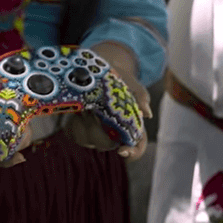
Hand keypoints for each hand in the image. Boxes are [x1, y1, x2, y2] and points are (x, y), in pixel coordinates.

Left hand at [64, 45, 151, 162]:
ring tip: (85, 105)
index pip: (137, 146)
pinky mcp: (80, 129)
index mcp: (132, 124)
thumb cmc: (119, 78)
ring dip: (85, 122)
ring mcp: (96, 133)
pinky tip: (77, 108)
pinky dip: (75, 121)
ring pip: (90, 140)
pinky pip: (75, 135)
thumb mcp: (131, 83)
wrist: (98, 69)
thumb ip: (140, 97)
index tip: (121, 151)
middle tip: (92, 111)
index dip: (132, 153)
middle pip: (108, 145)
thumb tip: (147, 113)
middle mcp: (115, 133)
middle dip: (98, 128)